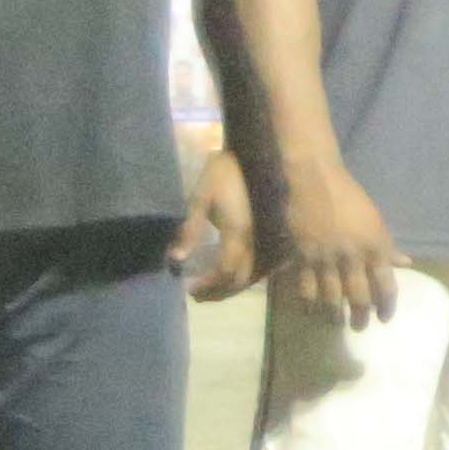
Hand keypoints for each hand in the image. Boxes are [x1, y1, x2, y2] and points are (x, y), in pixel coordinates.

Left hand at [178, 145, 260, 301]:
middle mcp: (258, 240)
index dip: (209, 286)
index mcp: (239, 232)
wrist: (254, 154)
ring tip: (212, 290)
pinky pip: (263, 266)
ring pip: (255, 276)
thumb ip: (189, 231)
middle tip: (198, 296)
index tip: (190, 289)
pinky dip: (246, 277)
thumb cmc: (222, 173)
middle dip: (219, 292)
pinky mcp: (273, 236)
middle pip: (241, 280)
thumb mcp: (200, 199)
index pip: (226, 271)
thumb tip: (175, 260)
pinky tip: (232, 276)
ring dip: (233, 288)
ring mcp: (269, 239)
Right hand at [274, 164, 403, 328]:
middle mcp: (353, 256)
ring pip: (332, 299)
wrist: (316, 180)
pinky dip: (310, 304)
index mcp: (376, 246)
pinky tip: (312, 311)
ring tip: (336, 322)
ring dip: (335, 316)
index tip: (384, 318)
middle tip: (359, 327)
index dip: (387, 307)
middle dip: (361, 318)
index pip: (387, 287)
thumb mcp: (375, 221)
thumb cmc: (350, 198)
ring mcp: (327, 258)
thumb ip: (387, 247)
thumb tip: (407, 264)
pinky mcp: (304, 257)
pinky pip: (307, 289)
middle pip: (360, 298)